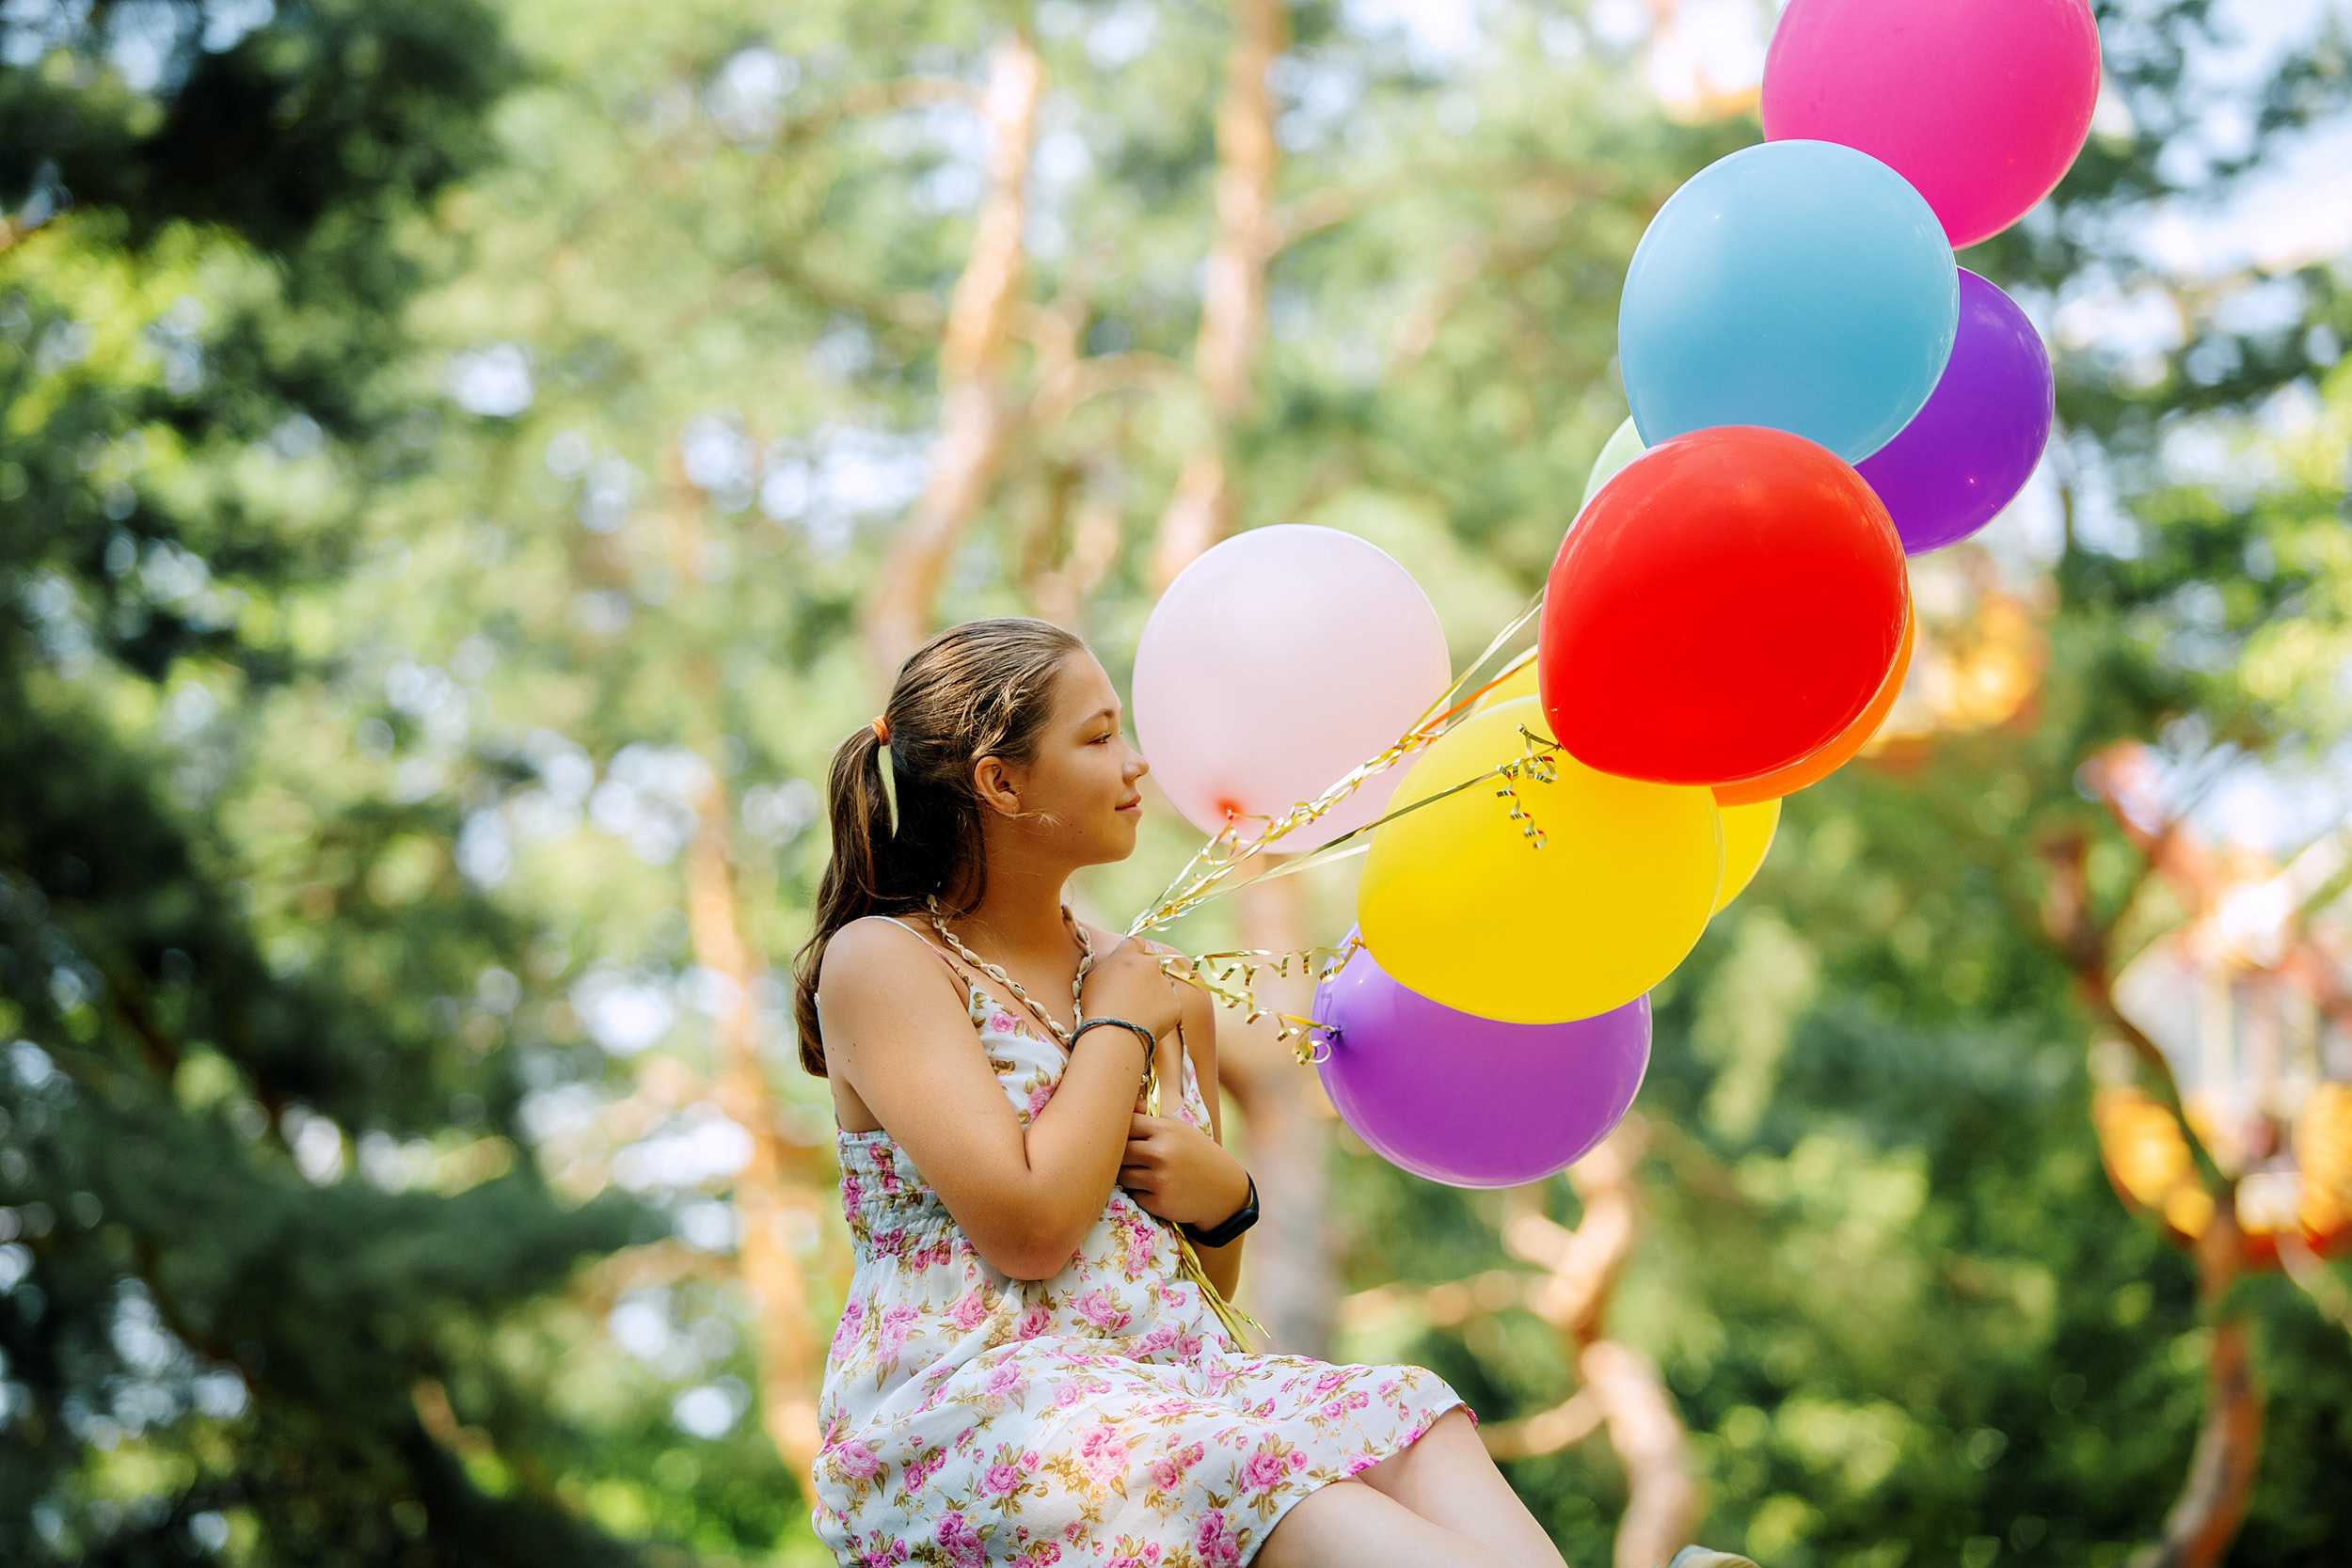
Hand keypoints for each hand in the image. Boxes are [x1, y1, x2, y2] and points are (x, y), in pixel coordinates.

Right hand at [1081, 936, 1183, 1042]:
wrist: (1115, 1034)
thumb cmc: (1097, 1007)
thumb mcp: (1093, 979)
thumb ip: (1110, 967)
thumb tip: (1117, 968)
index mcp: (1128, 956)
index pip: (1136, 941)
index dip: (1134, 951)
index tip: (1130, 963)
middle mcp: (1150, 965)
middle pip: (1150, 966)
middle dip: (1143, 977)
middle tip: (1131, 997)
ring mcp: (1165, 984)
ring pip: (1160, 987)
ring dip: (1152, 996)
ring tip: (1137, 1016)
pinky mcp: (1176, 1004)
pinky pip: (1169, 1006)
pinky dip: (1160, 1014)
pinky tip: (1146, 1024)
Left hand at [1118, 1114, 1249, 1229]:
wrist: (1225, 1190)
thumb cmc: (1199, 1155)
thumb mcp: (1182, 1129)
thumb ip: (1153, 1115)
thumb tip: (1129, 1103)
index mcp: (1164, 1130)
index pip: (1125, 1125)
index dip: (1123, 1132)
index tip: (1129, 1138)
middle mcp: (1160, 1153)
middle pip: (1120, 1152)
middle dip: (1124, 1157)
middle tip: (1138, 1160)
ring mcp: (1159, 1179)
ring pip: (1122, 1176)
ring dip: (1131, 1176)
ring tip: (1150, 1174)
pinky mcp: (1159, 1202)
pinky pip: (1134, 1195)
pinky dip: (1142, 1194)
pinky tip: (1160, 1190)